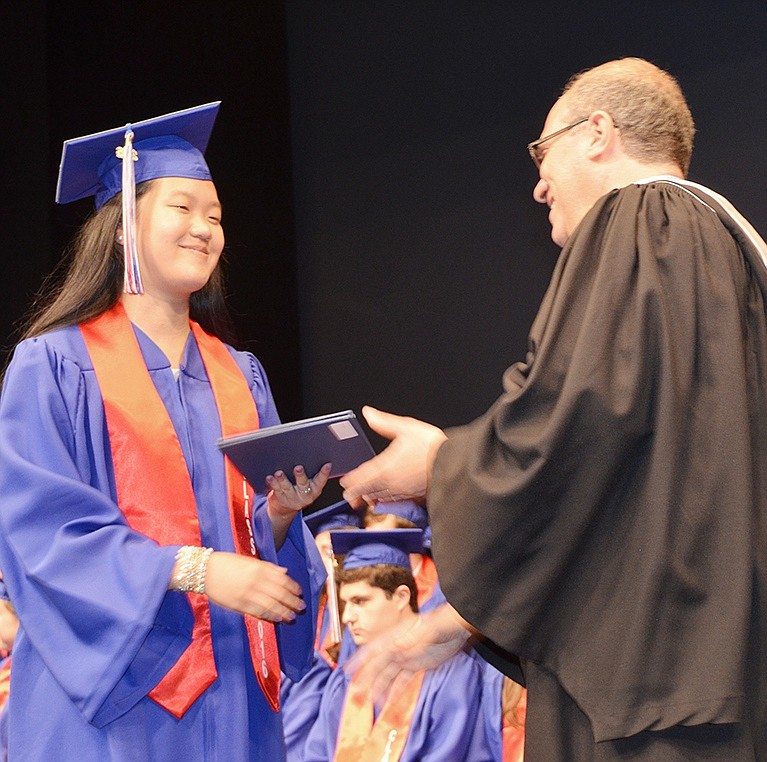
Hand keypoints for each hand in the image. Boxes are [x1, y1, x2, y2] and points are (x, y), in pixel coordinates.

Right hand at [204, 551, 305, 622]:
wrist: (204, 571)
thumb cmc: (227, 563)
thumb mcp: (249, 560)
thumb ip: (268, 567)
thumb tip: (285, 571)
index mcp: (260, 568)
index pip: (283, 580)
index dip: (293, 587)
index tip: (300, 592)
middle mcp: (256, 581)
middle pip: (280, 594)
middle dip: (293, 602)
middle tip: (301, 607)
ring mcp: (248, 594)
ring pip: (272, 605)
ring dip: (284, 612)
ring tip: (292, 616)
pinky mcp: (240, 605)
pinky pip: (258, 612)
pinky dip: (270, 616)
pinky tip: (277, 618)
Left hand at [266, 463, 331, 519]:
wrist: (285, 509)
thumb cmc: (299, 489)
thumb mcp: (308, 484)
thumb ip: (311, 473)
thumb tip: (309, 453)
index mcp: (315, 489)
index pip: (321, 480)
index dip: (325, 473)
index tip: (327, 464)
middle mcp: (305, 495)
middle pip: (303, 484)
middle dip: (300, 476)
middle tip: (298, 468)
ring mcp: (292, 497)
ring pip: (288, 487)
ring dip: (283, 479)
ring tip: (279, 473)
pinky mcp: (280, 498)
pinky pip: (276, 490)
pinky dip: (273, 483)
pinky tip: (269, 477)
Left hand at [339, 406, 446, 506]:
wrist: (454, 463)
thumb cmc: (432, 445)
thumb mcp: (406, 427)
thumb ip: (383, 422)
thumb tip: (368, 413)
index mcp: (385, 466)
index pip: (361, 476)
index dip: (351, 480)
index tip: (345, 481)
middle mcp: (391, 482)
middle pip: (367, 490)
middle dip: (356, 492)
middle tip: (349, 494)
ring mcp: (402, 491)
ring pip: (379, 497)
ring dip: (370, 497)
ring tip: (363, 497)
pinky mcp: (413, 495)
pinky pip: (394, 500)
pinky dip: (385, 500)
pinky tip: (385, 499)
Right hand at [345, 603, 473, 702]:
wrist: (456, 626)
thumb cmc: (440, 624)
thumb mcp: (424, 633)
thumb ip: (408, 644)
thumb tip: (392, 652)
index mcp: (396, 636)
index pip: (374, 649)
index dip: (360, 660)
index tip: (348, 670)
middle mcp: (398, 647)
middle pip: (379, 665)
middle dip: (366, 680)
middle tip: (356, 694)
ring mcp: (407, 657)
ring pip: (389, 675)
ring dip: (380, 688)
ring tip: (371, 702)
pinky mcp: (418, 665)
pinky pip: (403, 680)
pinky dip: (396, 691)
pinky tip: (390, 702)